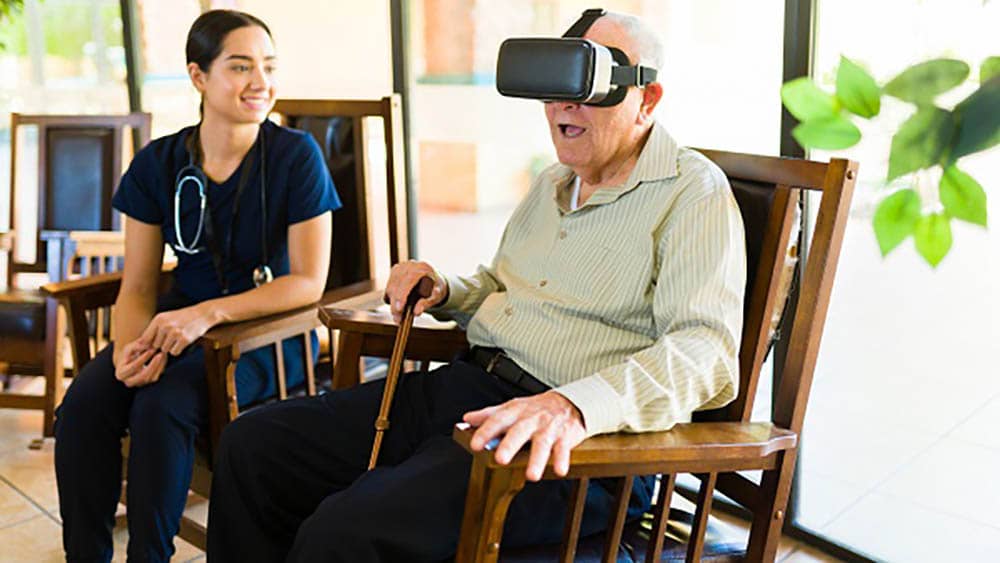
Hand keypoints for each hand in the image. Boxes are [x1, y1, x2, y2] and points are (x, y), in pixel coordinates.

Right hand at [113, 339, 167, 387]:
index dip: (143, 358)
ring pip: (151, 378)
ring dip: (159, 366)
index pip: (133, 367)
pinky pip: (156, 377)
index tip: (151, 349)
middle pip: (143, 376)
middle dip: (153, 365)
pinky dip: (161, 367)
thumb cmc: (128, 353)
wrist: (130, 361)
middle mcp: (129, 382)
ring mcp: (139, 384)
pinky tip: (164, 357)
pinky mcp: (148, 383)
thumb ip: (136, 346)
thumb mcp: (129, 348)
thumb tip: (146, 345)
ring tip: (163, 354)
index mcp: (121, 374)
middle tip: (160, 354)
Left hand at [137, 303, 215, 355]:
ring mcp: (175, 333)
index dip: (148, 344)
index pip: (145, 338)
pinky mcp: (184, 339)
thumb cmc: (182, 318)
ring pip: (165, 350)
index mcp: (159, 319)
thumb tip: (139, 346)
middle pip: (155, 345)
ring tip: (178, 337)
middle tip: (172, 337)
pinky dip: (178, 349)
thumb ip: (153, 330)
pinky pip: (174, 352)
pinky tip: (184, 341)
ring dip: (171, 347)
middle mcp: (165, 325)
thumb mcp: (166, 319)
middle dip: (162, 344)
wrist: (202, 314)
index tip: (154, 344)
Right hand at [384, 260, 447, 322]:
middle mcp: (410, 265)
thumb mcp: (436, 296)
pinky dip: (390, 298)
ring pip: (391, 287)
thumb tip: (416, 312)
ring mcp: (401, 267)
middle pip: (397, 285)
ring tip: (397, 316)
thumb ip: (427, 303)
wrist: (432, 279)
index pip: (409, 280)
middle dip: (396, 304)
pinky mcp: (394, 271)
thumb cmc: (435, 288)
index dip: (402, 295)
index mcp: (423, 268)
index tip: (399, 309)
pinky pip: (388, 287)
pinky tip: (397, 305)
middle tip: (398, 319)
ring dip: (392, 303)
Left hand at [463, 391, 586, 480]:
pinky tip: (559, 470)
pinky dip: (562, 460)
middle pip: (519, 432)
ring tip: (532, 476)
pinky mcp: (564, 437)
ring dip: (537, 460)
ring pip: (542, 444)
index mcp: (515, 412)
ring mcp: (548, 429)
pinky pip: (563, 449)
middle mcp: (531, 420)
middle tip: (500, 459)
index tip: (475, 444)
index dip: (485, 432)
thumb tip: (468, 419)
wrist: (569, 402)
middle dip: (510, 445)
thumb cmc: (536, 408)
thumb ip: (489, 414)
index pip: (497, 420)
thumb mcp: (512, 407)